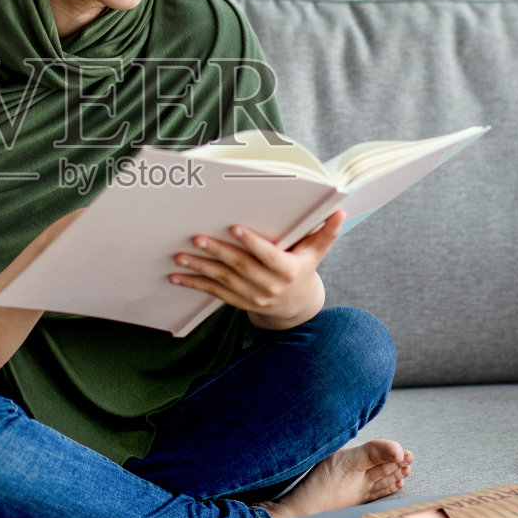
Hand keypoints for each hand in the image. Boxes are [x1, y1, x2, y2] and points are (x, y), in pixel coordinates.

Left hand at [169, 209, 344, 328]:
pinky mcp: (239, 302)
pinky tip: (177, 276)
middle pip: (241, 268)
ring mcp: (253, 297)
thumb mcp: (316, 252)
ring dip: (200, 268)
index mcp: (289, 271)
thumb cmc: (304, 268)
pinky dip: (195, 284)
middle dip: (218, 253)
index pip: (269, 257)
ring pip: (223, 281)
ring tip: (181, 256)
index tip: (234, 229)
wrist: (297, 306)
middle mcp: (270, 287)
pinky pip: (214, 293)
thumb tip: (340, 210)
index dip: (252, 244)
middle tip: (197, 238)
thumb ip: (326, 232)